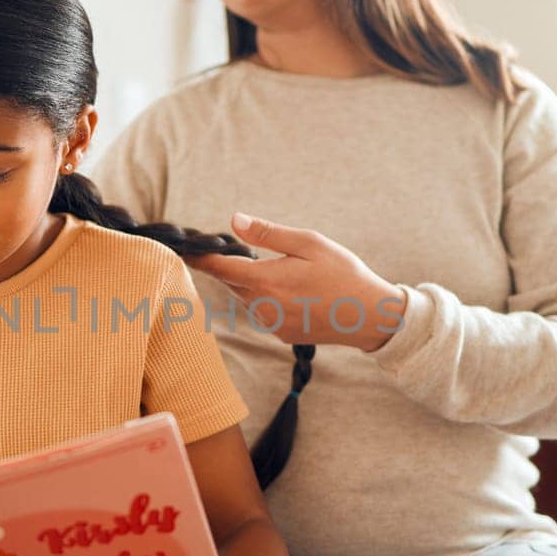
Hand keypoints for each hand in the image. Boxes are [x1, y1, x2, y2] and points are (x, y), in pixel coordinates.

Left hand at [186, 213, 406, 350]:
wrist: (370, 315)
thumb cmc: (343, 273)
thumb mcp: (309, 243)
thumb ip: (268, 233)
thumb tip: (234, 220)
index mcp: (267, 280)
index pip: (221, 268)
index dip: (201, 257)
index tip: (185, 250)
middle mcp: (263, 306)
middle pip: (231, 282)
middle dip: (228, 267)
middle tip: (233, 250)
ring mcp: (271, 324)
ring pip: (246, 298)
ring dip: (249, 283)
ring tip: (276, 270)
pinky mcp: (281, 334)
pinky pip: (262, 312)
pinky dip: (265, 299)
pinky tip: (290, 291)